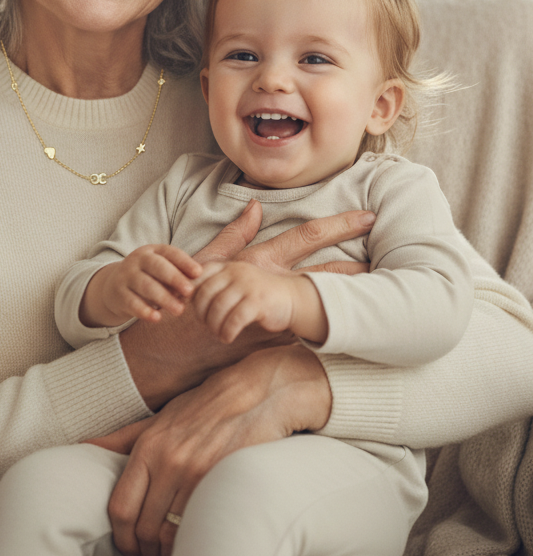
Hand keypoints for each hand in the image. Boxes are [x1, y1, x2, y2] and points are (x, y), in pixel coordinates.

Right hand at [80, 246, 201, 327]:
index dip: (184, 261)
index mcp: (152, 251)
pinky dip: (144, 311)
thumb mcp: (161, 271)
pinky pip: (132, 302)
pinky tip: (157, 318)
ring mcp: (126, 276)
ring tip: (179, 310)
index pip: (169, 252)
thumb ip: (179, 275)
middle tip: (190, 292)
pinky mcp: (118, 294)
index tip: (199, 273)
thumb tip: (200, 284)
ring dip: (164, 298)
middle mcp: (138, 260)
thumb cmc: (148, 278)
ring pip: (145, 285)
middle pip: (157, 266)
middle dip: (174, 278)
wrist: (113, 287)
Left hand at [105, 343, 330, 555]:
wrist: (254, 393)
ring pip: (171, 534)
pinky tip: (192, 544)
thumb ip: (122, 438)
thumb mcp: (159, 418)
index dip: (122, 537)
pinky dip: (192, 544)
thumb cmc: (202, 407)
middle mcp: (169, 461)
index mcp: (148, 446)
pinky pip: (199, 528)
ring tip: (170, 555)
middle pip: (145, 528)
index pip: (121, 508)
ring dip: (168, 553)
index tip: (128, 546)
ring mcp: (197, 474)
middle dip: (145, 551)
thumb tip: (84, 447)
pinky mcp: (223, 483)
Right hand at [119, 200, 372, 407]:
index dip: (337, 226)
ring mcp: (271, 318)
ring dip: (352, 302)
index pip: (303, 238)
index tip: (367, 216)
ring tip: (386, 297)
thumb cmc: (183, 299)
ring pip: (321, 307)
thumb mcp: (207, 261)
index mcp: (257, 263)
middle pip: (323, 273)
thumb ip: (235, 235)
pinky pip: (306, 338)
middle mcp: (269, 287)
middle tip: (393, 258)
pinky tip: (353, 335)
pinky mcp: (268, 345)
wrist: (162, 348)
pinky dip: (330, 332)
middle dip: (360, 264)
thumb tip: (258, 206)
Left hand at [193, 261, 297, 341]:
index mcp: (227, 266)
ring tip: (217, 334)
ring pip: (218, 308)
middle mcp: (235, 272)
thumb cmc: (256, 295)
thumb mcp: (234, 284)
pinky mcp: (258, 302)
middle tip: (205, 326)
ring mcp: (247, 285)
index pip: (198, 276)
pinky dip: (227, 332)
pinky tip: (228, 338)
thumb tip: (181, 296)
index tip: (186, 308)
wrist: (292, 299)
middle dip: (200, 314)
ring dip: (213, 326)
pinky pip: (234, 319)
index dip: (188, 293)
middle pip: (205, 293)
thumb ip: (213, 286)